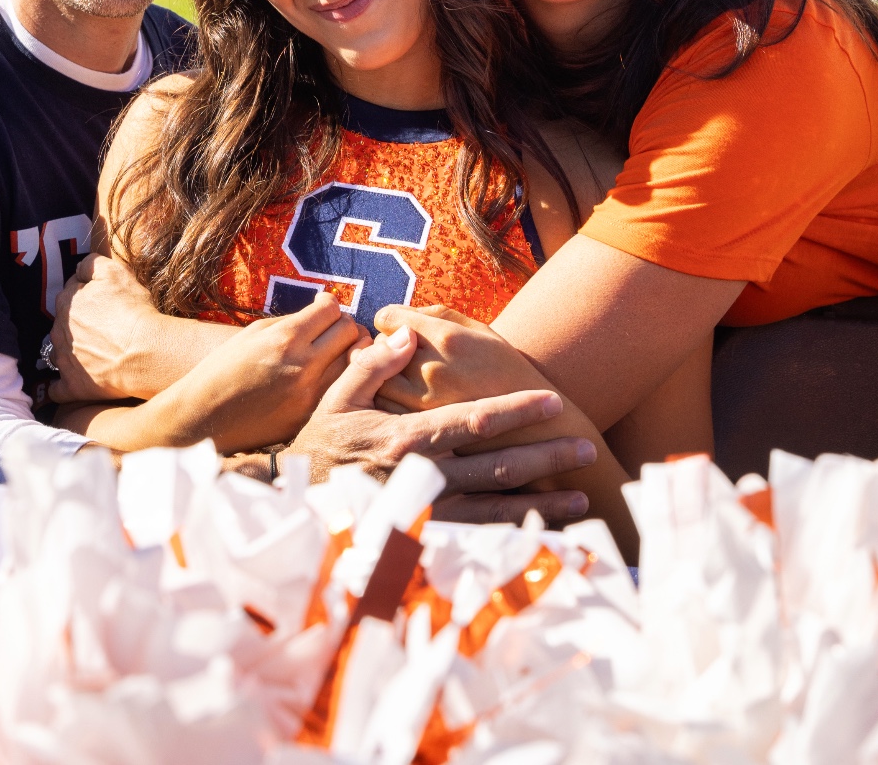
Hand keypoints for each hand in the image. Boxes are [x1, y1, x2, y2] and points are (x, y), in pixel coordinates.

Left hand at [49, 254, 173, 401]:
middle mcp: (59, 331)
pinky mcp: (72, 386)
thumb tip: (80, 267)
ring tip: (93, 353)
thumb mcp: (115, 272)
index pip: (71, 291)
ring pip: (58, 353)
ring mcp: (63, 360)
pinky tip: (74, 383)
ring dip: (70, 352)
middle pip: (64, 322)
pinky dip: (63, 386)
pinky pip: (57, 389)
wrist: (143, 352)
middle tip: (101, 325)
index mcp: (67, 302)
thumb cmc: (132, 311)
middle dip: (77, 322)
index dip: (87, 292)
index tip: (102, 298)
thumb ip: (91, 264)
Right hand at [182, 294, 367, 452]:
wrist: (201, 417)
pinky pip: (338, 391)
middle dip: (344, 326)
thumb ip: (293, 321)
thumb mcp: (253, 333)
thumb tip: (324, 309)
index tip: (321, 308)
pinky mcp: (309, 418)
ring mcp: (309, 396)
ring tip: (331, 353)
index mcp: (285, 338)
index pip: (333, 310)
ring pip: (354, 363)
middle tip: (330, 329)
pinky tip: (319, 378)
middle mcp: (302, 366)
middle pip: (351, 333)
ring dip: (347, 353)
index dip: (329, 304)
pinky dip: (336, 380)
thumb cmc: (223, 368)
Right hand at [288, 326, 596, 526]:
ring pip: (494, 512)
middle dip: (545, 457)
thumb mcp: (337, 397)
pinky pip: (477, 542)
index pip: (472, 422)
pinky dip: (514, 538)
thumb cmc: (318, 444)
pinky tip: (544, 534)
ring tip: (581, 497)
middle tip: (586, 447)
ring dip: (541, 505)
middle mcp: (420, 480)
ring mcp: (423, 517)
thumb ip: (374, 365)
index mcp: (404, 440)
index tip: (551, 399)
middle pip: (496, 469)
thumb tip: (406, 332)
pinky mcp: (422, 545)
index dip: (515, 409)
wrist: (291, 507)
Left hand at [372, 304, 552, 413]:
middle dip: (385, 348)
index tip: (402, 330)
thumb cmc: (505, 370)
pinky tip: (406, 400)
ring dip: (382, 376)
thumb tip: (399, 317)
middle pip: (377, 347)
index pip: (388, 318)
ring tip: (404, 377)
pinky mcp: (418, 430)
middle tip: (404, 355)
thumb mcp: (480, 331)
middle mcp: (429, 368)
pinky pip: (384, 408)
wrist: (531, 428)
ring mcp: (421, 402)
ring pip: (376, 379)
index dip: (392, 322)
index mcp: (446, 338)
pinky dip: (388, 401)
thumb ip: (436, 316)